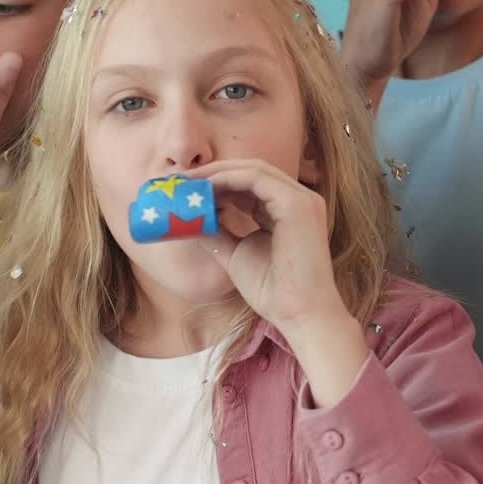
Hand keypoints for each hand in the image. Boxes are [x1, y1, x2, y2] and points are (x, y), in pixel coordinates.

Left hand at [185, 159, 345, 333]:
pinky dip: (228, 178)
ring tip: (188, 182)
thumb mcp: (235, 254)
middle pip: (251, 171)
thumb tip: (191, 218)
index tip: (187, 189)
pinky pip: (257, 178)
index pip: (249, 185)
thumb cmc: (272, 291)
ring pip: (253, 169)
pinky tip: (206, 188)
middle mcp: (297, 199)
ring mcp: (301, 199)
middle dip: (214, 172)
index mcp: (285, 211)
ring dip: (217, 172)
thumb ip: (217, 233)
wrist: (298, 314)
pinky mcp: (296, 203)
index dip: (218, 182)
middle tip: (181, 179)